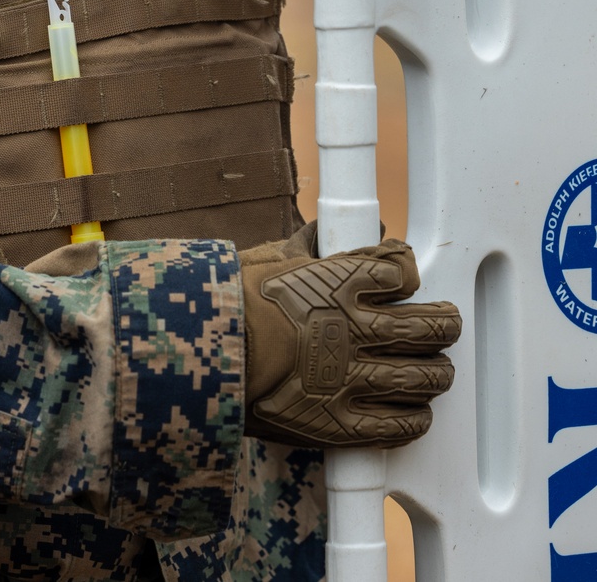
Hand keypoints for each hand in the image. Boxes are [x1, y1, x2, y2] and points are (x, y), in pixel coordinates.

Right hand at [241, 226, 460, 447]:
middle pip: (431, 325)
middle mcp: (361, 327)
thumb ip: (308, 244)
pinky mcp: (343, 423)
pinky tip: (415, 413)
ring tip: (438, 371)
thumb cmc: (236, 301)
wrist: (211, 353)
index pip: (404, 269)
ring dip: (437, 373)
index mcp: (346, 281)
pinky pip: (400, 426)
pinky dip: (415, 419)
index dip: (409, 272)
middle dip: (444, 324)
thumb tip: (323, 230)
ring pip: (425, 376)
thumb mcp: (273, 257)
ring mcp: (356, 377)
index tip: (406, 277)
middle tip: (445, 324)